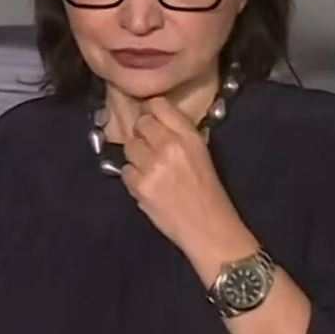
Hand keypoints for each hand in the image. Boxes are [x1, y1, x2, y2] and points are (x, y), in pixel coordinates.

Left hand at [122, 98, 255, 267]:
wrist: (209, 229)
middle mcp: (169, 145)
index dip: (150, 111)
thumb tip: (156, 122)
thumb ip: (180, 135)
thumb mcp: (201, 154)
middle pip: (140, 123)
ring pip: (129, 146)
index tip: (150, 118)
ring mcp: (152, 165)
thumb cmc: (208, 192)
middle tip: (149, 147)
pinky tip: (147, 185)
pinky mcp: (139, 185)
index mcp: (189, 136)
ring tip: (150, 169)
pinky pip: (125, 170)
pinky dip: (132, 176)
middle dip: (141, 133)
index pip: (158, 105)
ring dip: (135, 156)